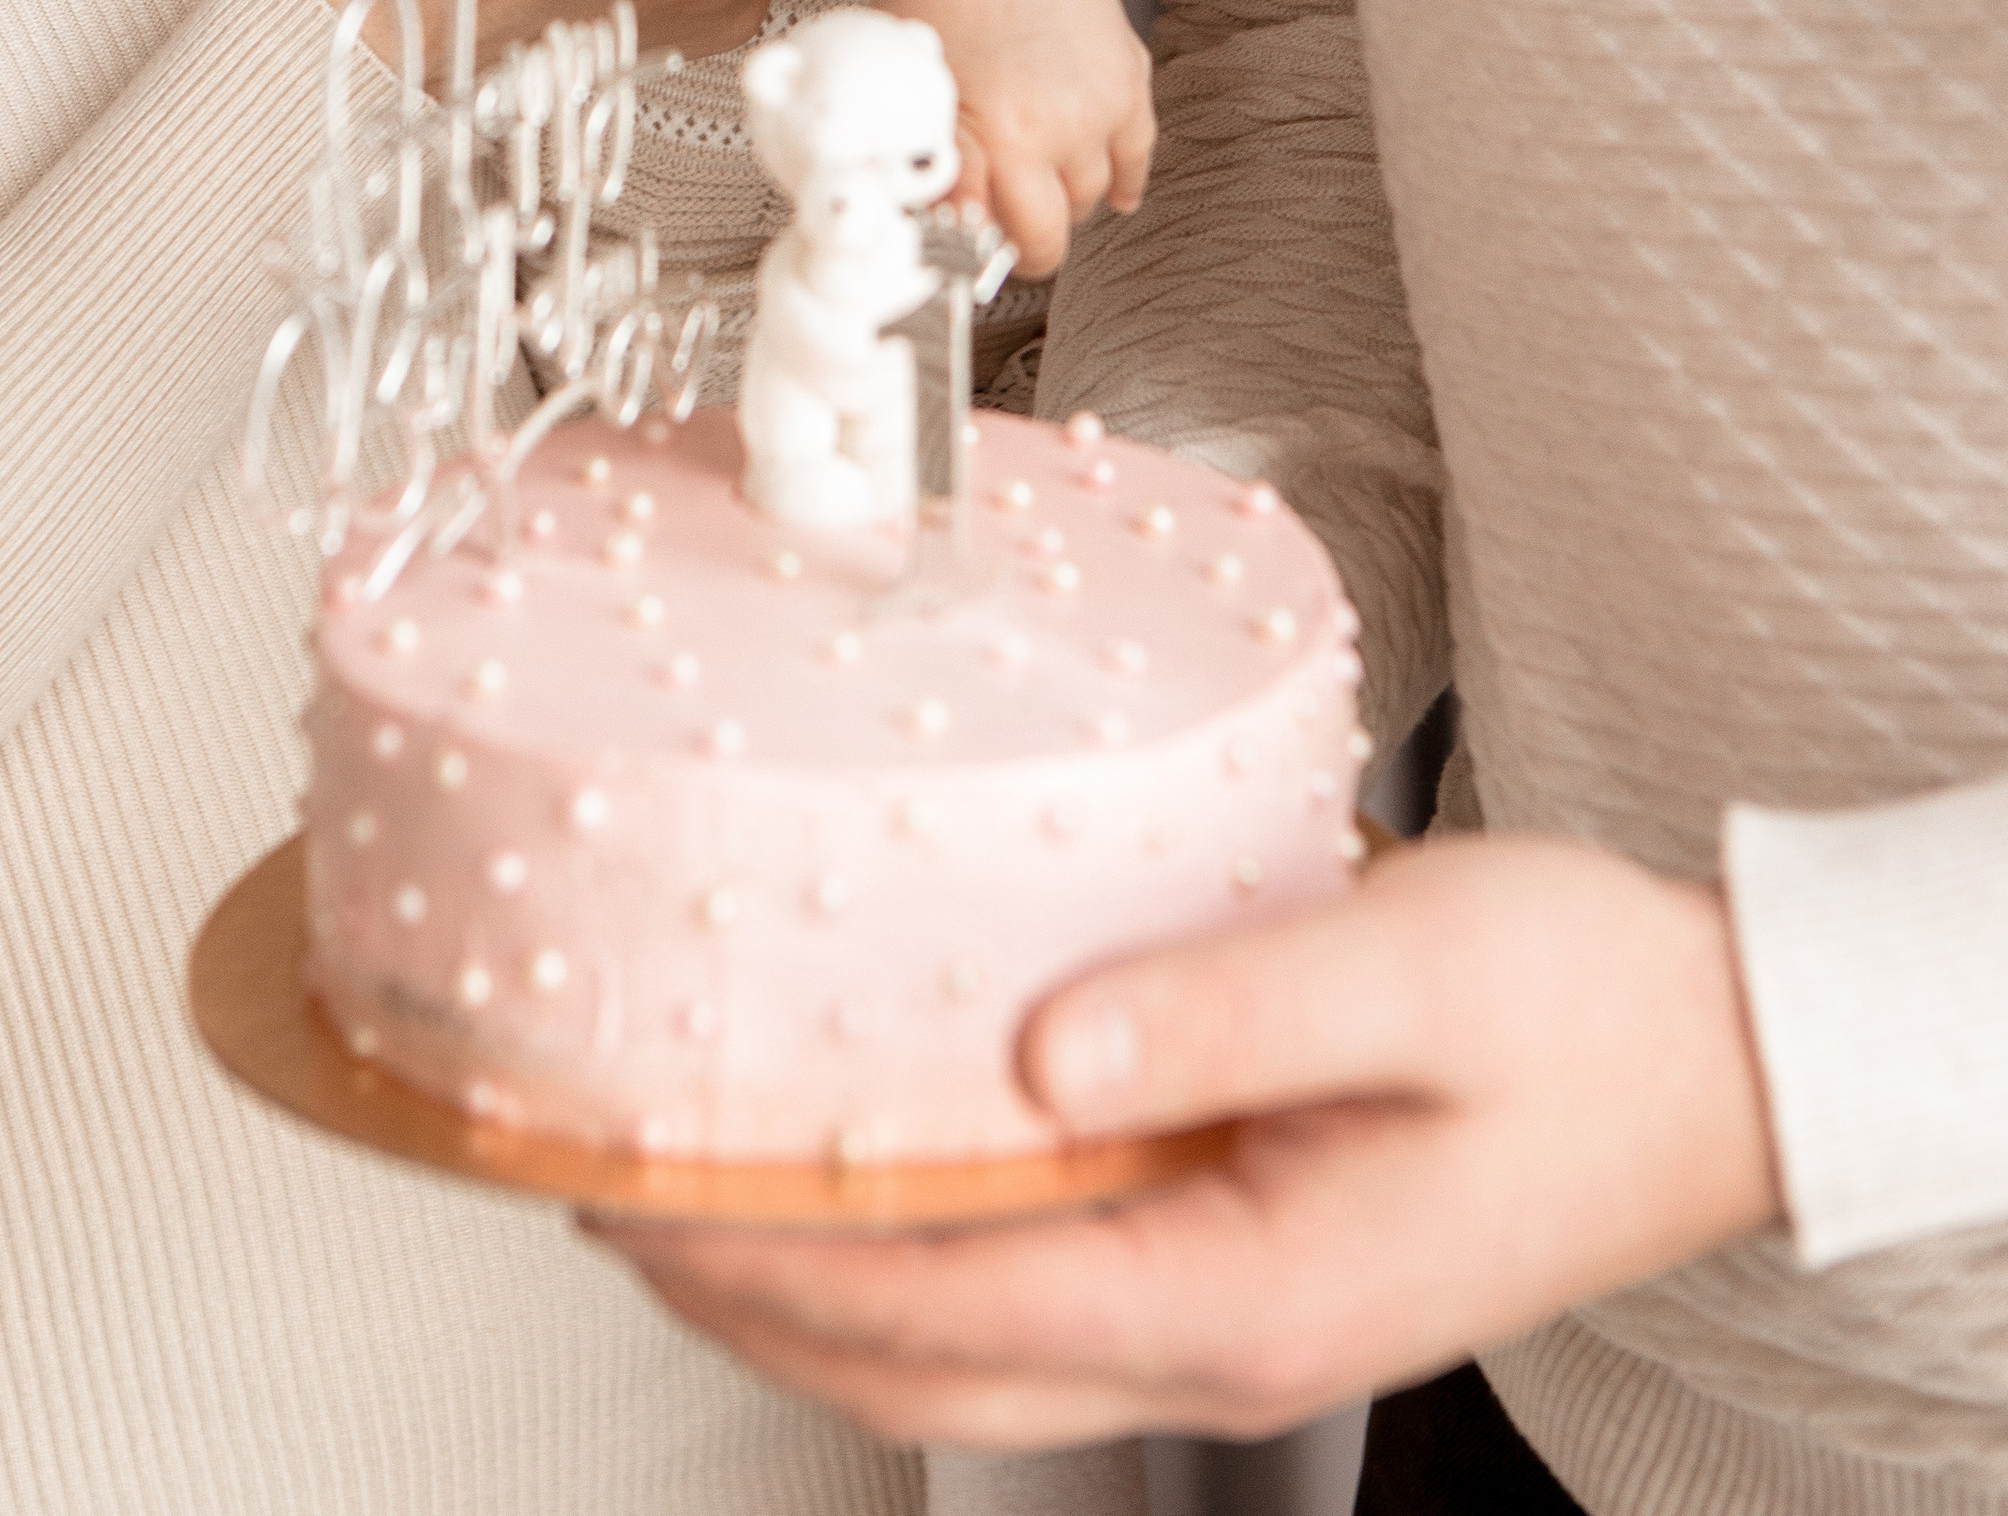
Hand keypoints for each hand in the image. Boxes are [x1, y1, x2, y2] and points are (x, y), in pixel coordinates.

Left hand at [596, 834, 1781, 1448]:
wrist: (1725, 1053)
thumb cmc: (1593, 1013)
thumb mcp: (1410, 972)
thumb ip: (1221, 1006)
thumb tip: (1039, 1041)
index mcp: (1246, 1285)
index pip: (944, 1307)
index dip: (768, 1254)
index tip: (636, 1188)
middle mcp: (1223, 1326)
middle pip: (924, 1362)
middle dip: (750, 1292)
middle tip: (608, 1191)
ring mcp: (1235, 1306)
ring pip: (973, 1343)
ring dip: (825, 1275)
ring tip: (697, 1177)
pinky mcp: (1245, 1254)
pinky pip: (1044, 1280)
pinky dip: (930, 1243)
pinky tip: (884, 1156)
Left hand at [875, 0, 1154, 271]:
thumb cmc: (943, 0)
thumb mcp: (920, 92)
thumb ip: (939, 170)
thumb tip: (948, 237)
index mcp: (1003, 137)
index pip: (1025, 242)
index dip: (1001, 252)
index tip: (985, 246)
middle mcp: (1062, 128)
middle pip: (1062, 225)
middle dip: (1033, 226)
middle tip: (1004, 207)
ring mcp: (1103, 106)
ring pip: (1096, 194)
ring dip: (1066, 191)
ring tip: (1033, 165)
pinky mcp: (1132, 80)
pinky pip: (1138, 156)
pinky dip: (1122, 177)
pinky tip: (1107, 185)